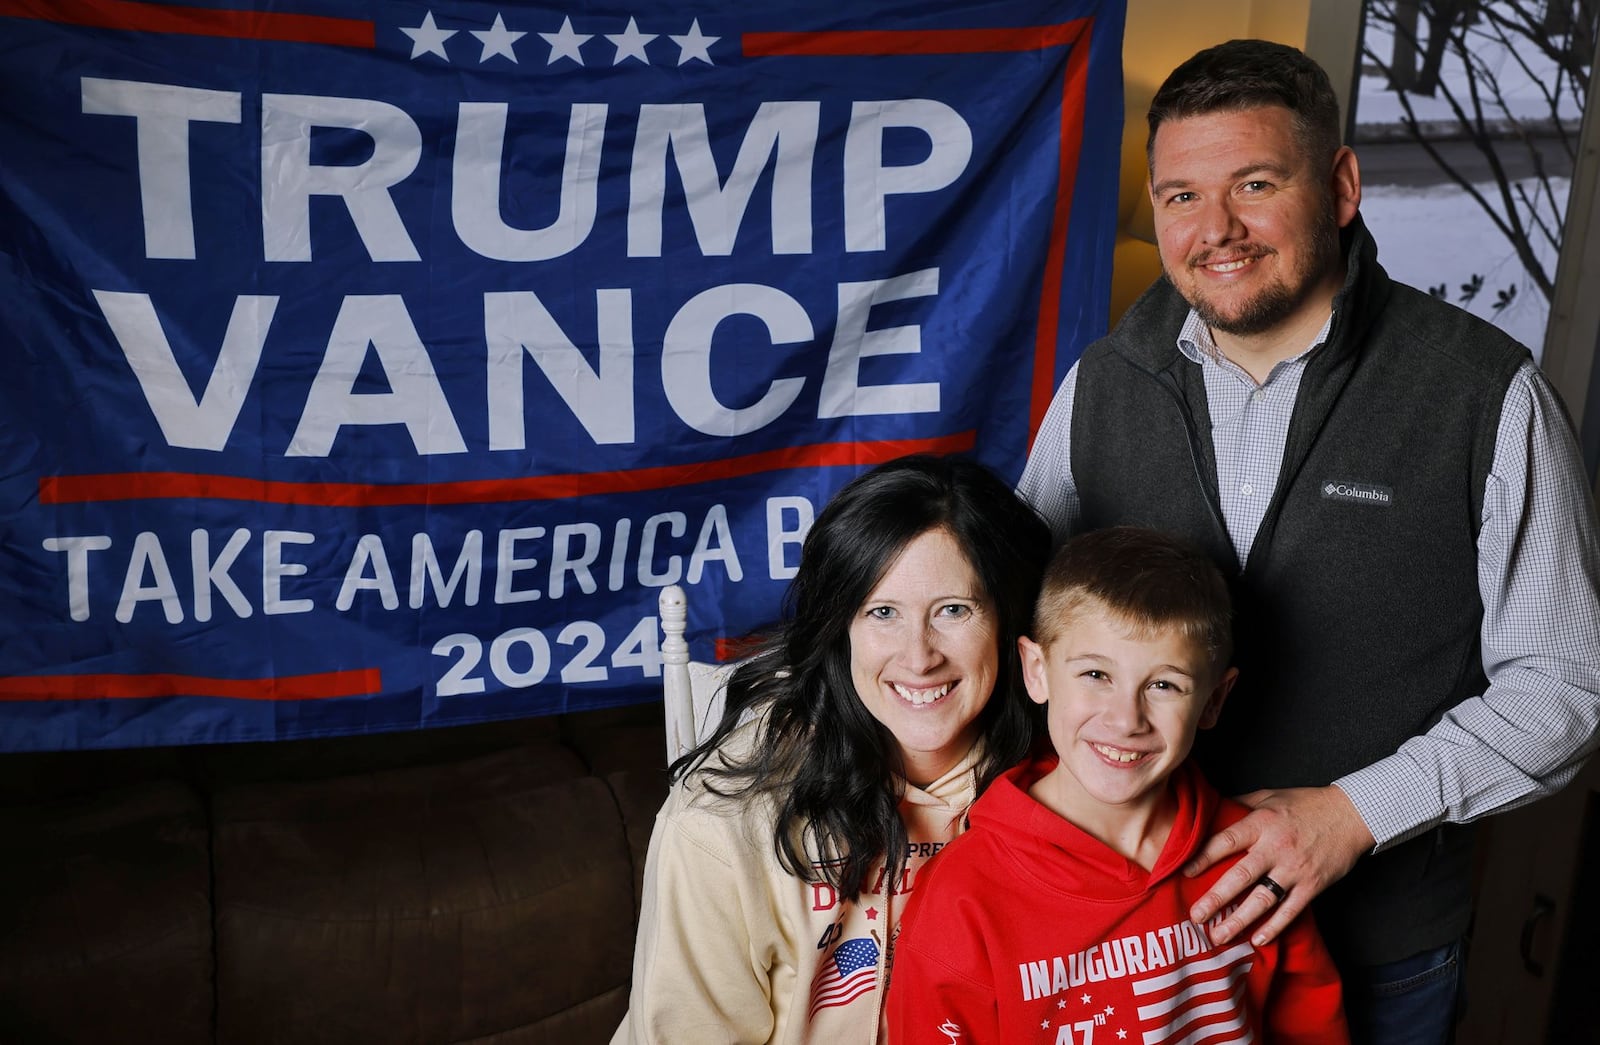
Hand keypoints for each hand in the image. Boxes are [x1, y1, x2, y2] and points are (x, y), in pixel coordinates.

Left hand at [1184, 786, 1374, 948]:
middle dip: (1216, 898)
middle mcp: (1276, 848)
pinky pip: (1290, 910)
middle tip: (1196, 916)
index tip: (1185, 873)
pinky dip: (1274, 927)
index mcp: (1261, 823)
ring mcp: (1295, 869)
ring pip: (1263, 899)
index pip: (1226, 841)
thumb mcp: (1269, 796)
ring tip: (1218, 935)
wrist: (1351, 815)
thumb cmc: (1306, 804)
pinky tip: (1257, 940)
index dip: (1203, 857)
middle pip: (1241, 876)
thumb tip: (1210, 808)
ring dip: (1239, 920)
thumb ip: (1240, 805)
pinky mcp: (1313, 885)